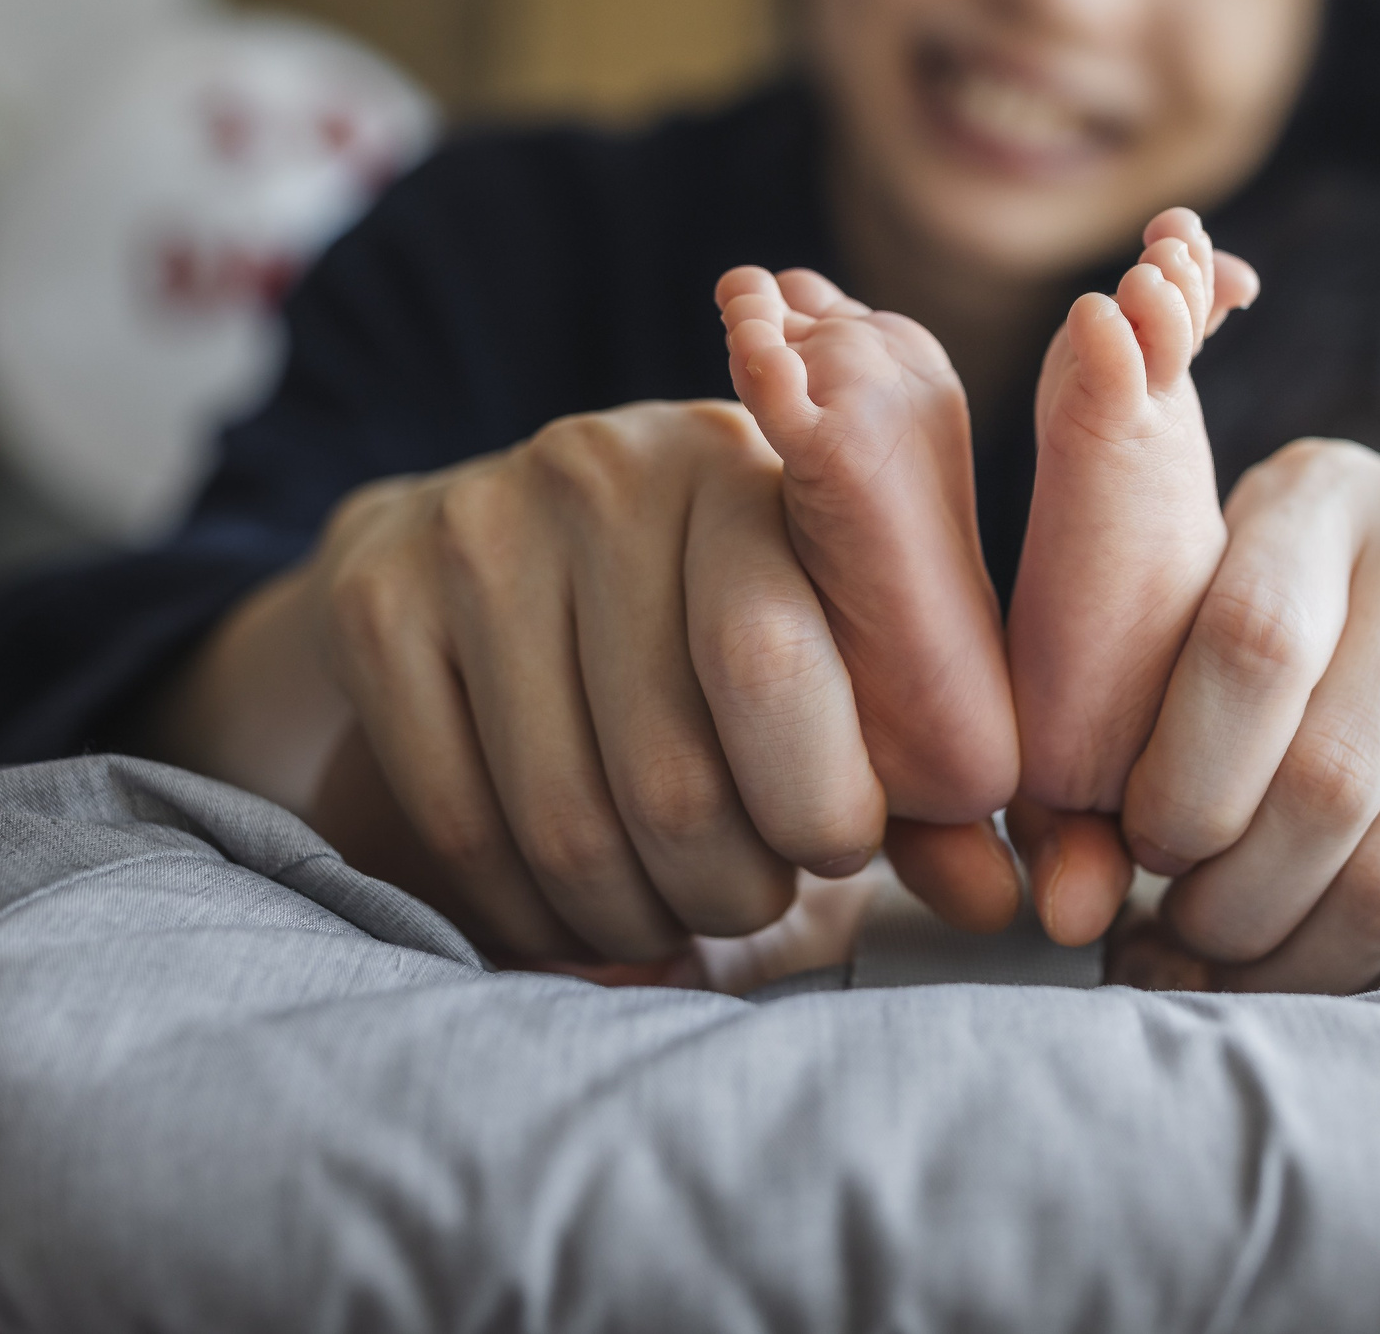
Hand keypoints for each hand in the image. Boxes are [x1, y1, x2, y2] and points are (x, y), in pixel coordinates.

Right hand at [155, 400, 1018, 968]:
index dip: (818, 803)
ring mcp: (480, 527)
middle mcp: (608, 469)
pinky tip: (566, 909)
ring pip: (563, 818)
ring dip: (629, 916)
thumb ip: (915, 767)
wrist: (476, 550)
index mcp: (747, 464)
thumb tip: (998, 897)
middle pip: (672, 772)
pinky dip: (525, 913)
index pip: (775, 659)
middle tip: (744, 902)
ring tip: (665, 915)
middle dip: (727, 888)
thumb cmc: (689, 616)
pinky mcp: (382, 601)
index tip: (831, 851)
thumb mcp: (820, 648)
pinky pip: (462, 823)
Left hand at [1011, 439, 1379, 989]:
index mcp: (1318, 487)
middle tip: (1180, 938)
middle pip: (1328, 780)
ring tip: (1238, 961)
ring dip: (1298, 955)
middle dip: (1227, 901)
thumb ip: (1091, 743)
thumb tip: (1068, 908)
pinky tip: (1334, 955)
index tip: (1141, 849)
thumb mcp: (1156, 637)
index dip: (1181, 785)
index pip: (1252, 646)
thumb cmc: (1237, 658)